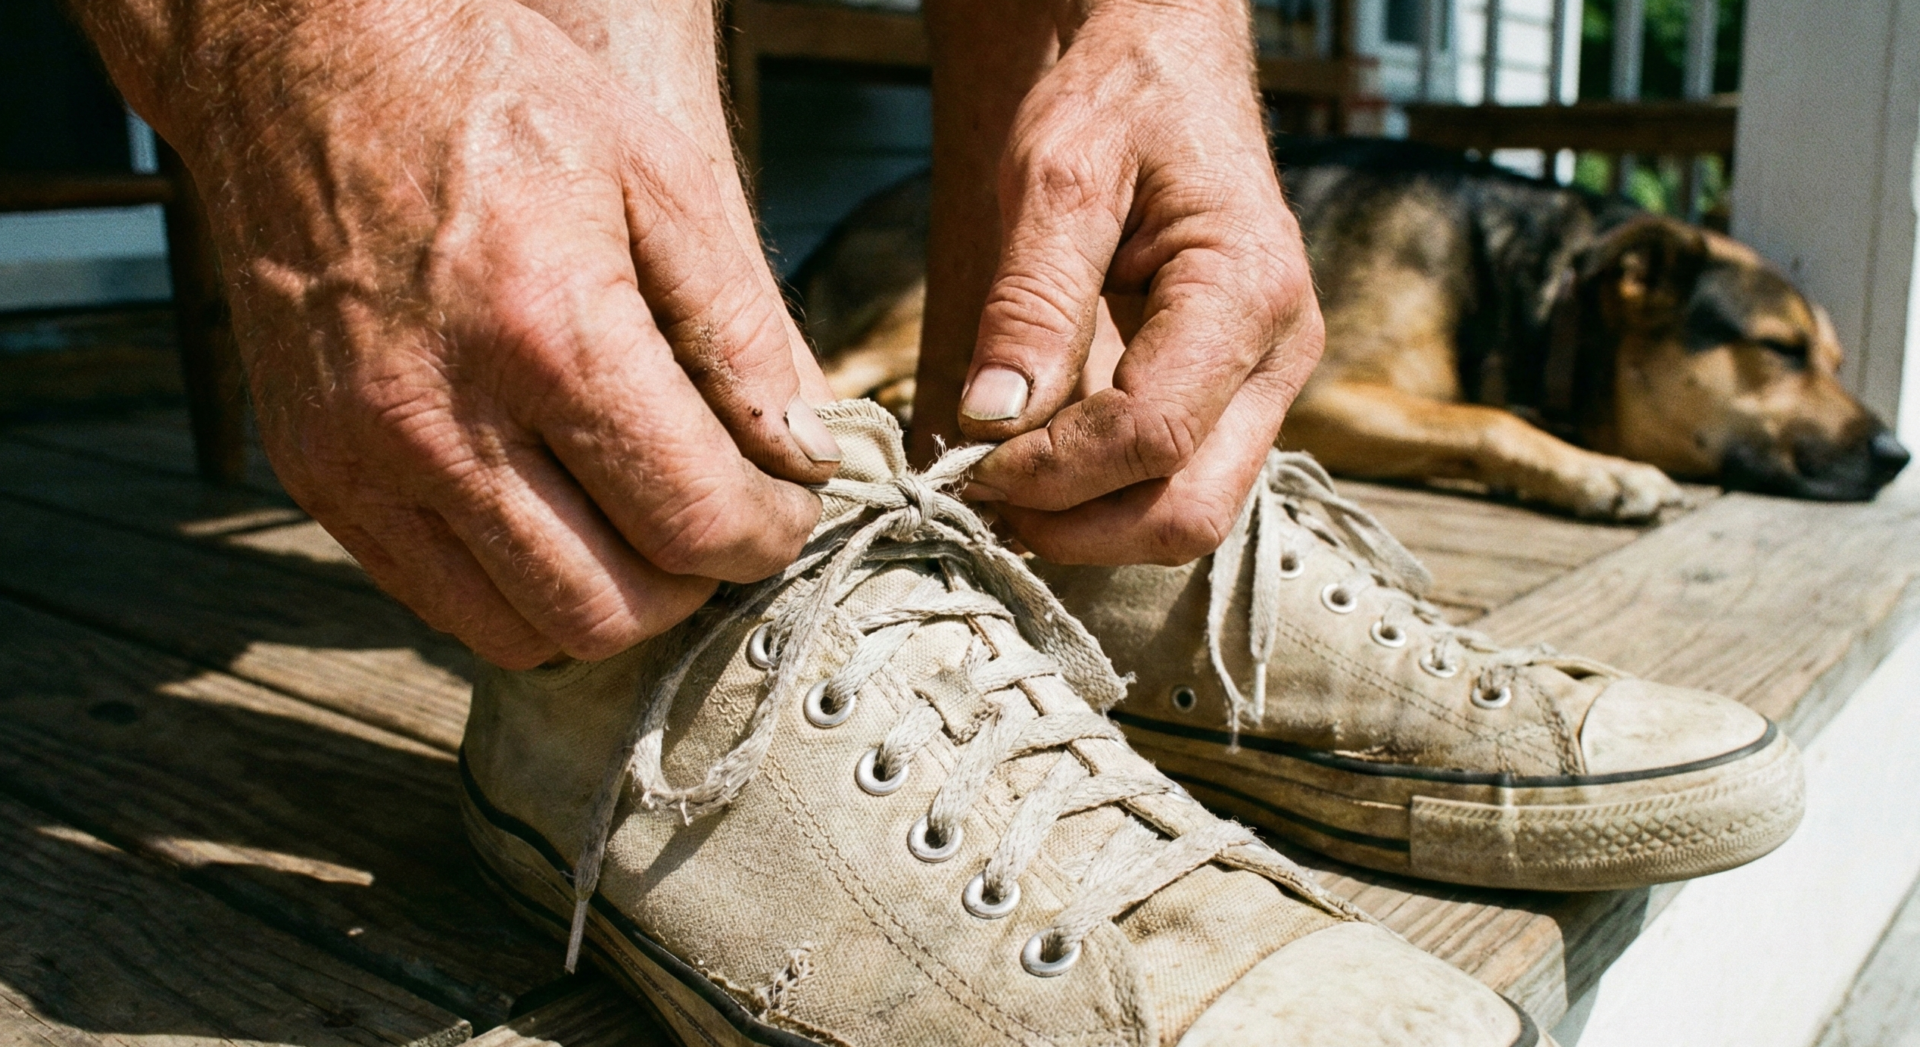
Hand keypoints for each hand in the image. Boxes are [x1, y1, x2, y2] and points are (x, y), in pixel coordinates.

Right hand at [96, 0, 841, 667]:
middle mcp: (443, 417)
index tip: (786, 505)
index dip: (768, 534)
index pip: (693, 519)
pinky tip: (555, 521)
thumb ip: (742, 332)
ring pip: (523, 632)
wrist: (303, 68)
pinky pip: (439, 605)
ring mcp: (364, 460)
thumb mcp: (658, 179)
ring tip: (639, 528)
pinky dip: (517, 593)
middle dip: (694, 582)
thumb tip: (806, 452)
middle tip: (718, 519)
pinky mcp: (315, 478)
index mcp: (549, 333)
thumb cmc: (496, 103)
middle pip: (611, 607)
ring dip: (608, 604)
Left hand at [949, 0, 1323, 565]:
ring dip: (1088, 525)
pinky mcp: (1231, 397)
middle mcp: (1278, 355)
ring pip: (1188, 515)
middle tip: (980, 494)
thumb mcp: (1056, 175)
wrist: (1168, 65)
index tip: (970, 457)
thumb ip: (1032, 300)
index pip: (1154, 436)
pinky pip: (1176, 483)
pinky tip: (1035, 468)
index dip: (1053, 471)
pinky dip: (1102, 499)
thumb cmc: (1120, 98)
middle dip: (1077, 527)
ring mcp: (1263, 385)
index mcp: (1248, 291)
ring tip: (999, 485)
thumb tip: (994, 418)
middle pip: (1189, 512)